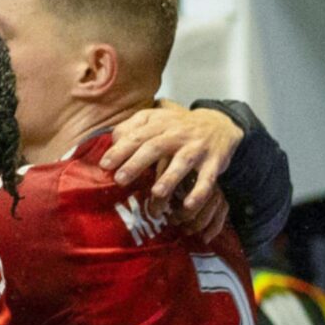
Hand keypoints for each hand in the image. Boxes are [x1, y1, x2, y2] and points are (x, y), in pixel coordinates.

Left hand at [100, 103, 243, 231]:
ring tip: (156, 194)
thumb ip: (133, 127)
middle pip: (155, 148)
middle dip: (137, 163)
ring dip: (169, 179)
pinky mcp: (214, 162)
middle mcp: (177, 135)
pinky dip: (199, 193)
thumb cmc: (177, 127)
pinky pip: (207, 179)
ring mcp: (196, 149)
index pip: (137, 136)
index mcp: (160, 124)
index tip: (105, 165)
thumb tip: (113, 142)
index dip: (120, 150)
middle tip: (121, 179)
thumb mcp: (156, 119)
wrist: (219, 124)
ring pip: (182, 163)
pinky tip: (188, 205)